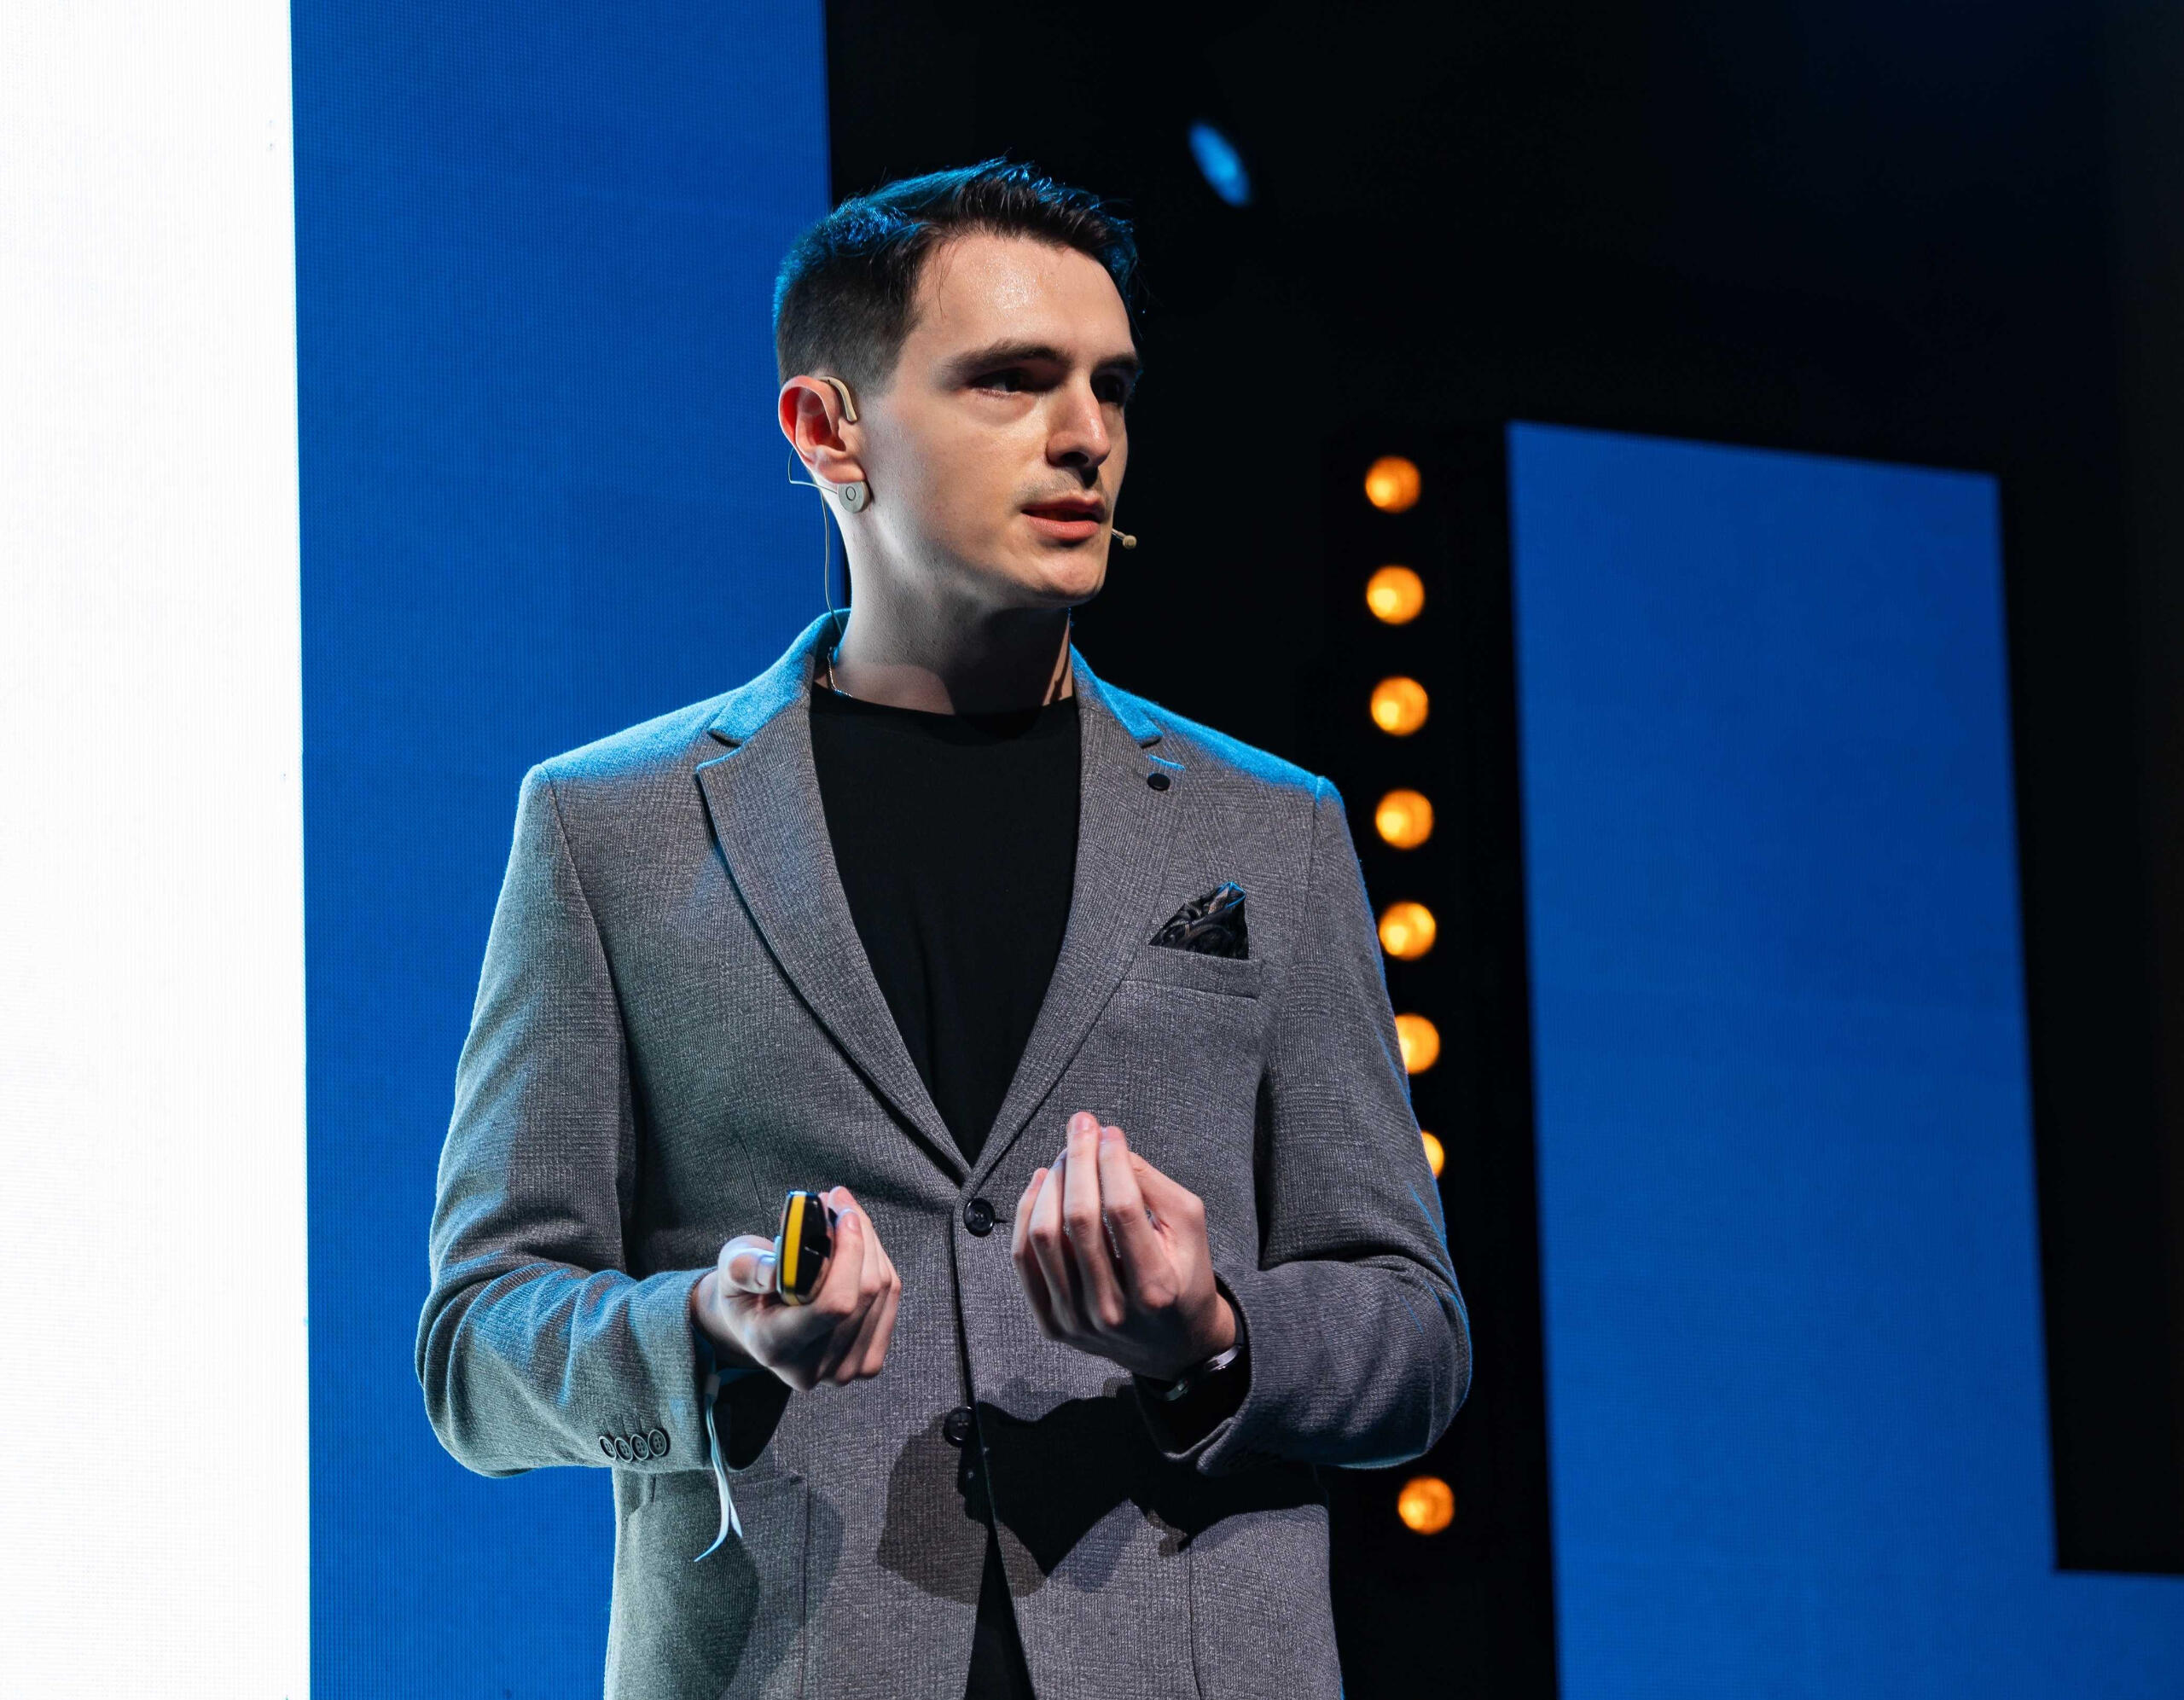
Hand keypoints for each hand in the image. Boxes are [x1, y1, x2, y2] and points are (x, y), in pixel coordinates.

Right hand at [688, 1186, 901, 1392]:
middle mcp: (813, 1368)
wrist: (756, 1323)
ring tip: (842, 1217)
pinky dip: (877, 1262)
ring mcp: (845, 1370)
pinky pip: (890, 1297)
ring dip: (869, 1242)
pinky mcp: (868, 1360)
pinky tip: (857, 1245)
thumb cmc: (743, 1288)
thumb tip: (776, 1269)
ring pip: (883, 1290)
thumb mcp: (731, 1267)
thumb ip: (746, 1267)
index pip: (833, 1305)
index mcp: (775, 1346)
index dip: (847, 1252)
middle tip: (837, 1200)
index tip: (839, 1211)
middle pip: (864, 1292)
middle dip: (858, 1235)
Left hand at [1011, 1111, 1237, 1382]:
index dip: (1112, 1162)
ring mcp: (1077, 1321)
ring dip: (1051, 1182)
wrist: (1172, 1346)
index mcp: (1155, 1287)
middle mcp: (1112, 1310)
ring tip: (1065, 1155)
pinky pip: (1024, 1260)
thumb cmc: (1184, 1275)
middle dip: (1078, 1160)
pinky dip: (1026, 1214)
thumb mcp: (1190, 1227)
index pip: (1122, 1209)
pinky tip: (1041, 1183)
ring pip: (1044, 1237)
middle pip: (1079, 1219)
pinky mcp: (1052, 1325)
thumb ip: (1153, 1185)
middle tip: (1082, 1126)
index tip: (1110, 1131)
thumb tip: (1108, 1145)